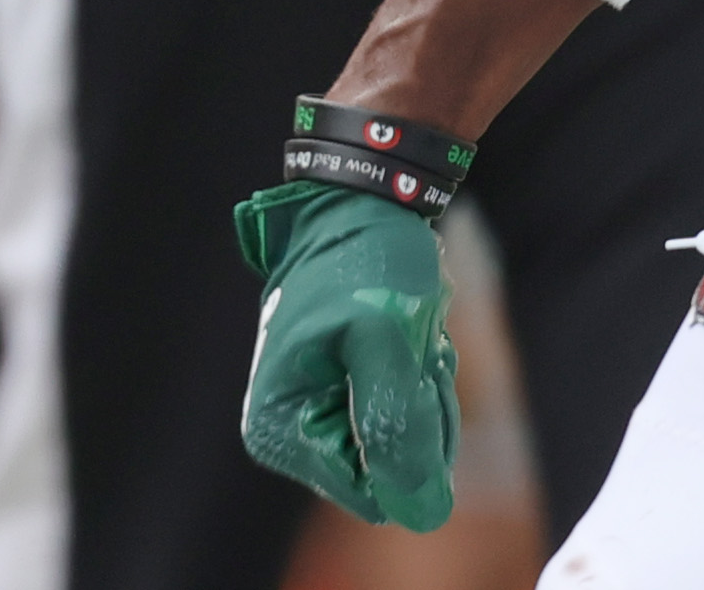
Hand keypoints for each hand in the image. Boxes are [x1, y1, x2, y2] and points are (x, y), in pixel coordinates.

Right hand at [234, 184, 459, 530]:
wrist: (365, 193)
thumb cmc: (368, 256)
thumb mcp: (388, 336)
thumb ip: (398, 424)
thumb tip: (421, 509)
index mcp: (281, 425)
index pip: (370, 489)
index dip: (413, 439)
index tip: (416, 371)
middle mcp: (289, 426)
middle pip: (385, 466)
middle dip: (417, 407)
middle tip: (417, 343)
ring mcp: (315, 404)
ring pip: (399, 435)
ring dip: (422, 383)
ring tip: (414, 327)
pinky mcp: (340, 382)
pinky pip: (398, 405)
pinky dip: (417, 369)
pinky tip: (413, 328)